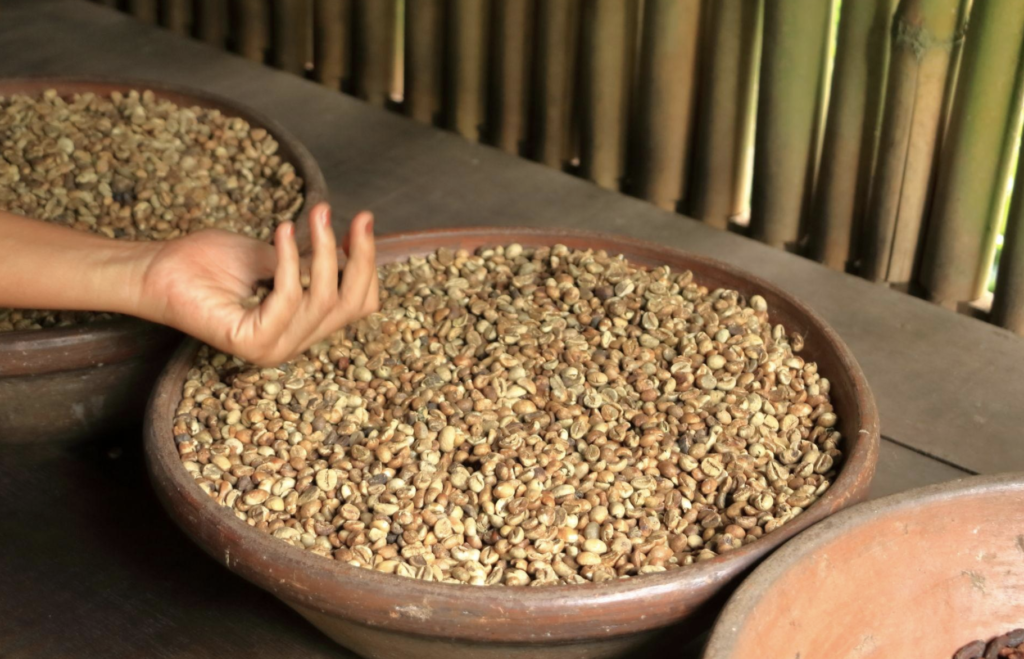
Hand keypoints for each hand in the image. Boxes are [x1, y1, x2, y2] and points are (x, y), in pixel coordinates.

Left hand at [139, 203, 377, 365]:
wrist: (158, 269)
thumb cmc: (208, 262)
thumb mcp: (274, 256)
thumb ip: (312, 261)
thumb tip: (354, 243)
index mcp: (302, 327)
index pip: (359, 304)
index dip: (366, 263)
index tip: (363, 221)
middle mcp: (293, 345)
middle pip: (351, 304)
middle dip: (357, 255)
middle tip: (348, 215)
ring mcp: (273, 350)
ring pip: (324, 299)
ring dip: (323, 250)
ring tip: (313, 216)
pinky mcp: (252, 344)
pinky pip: (289, 298)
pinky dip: (292, 261)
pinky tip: (283, 231)